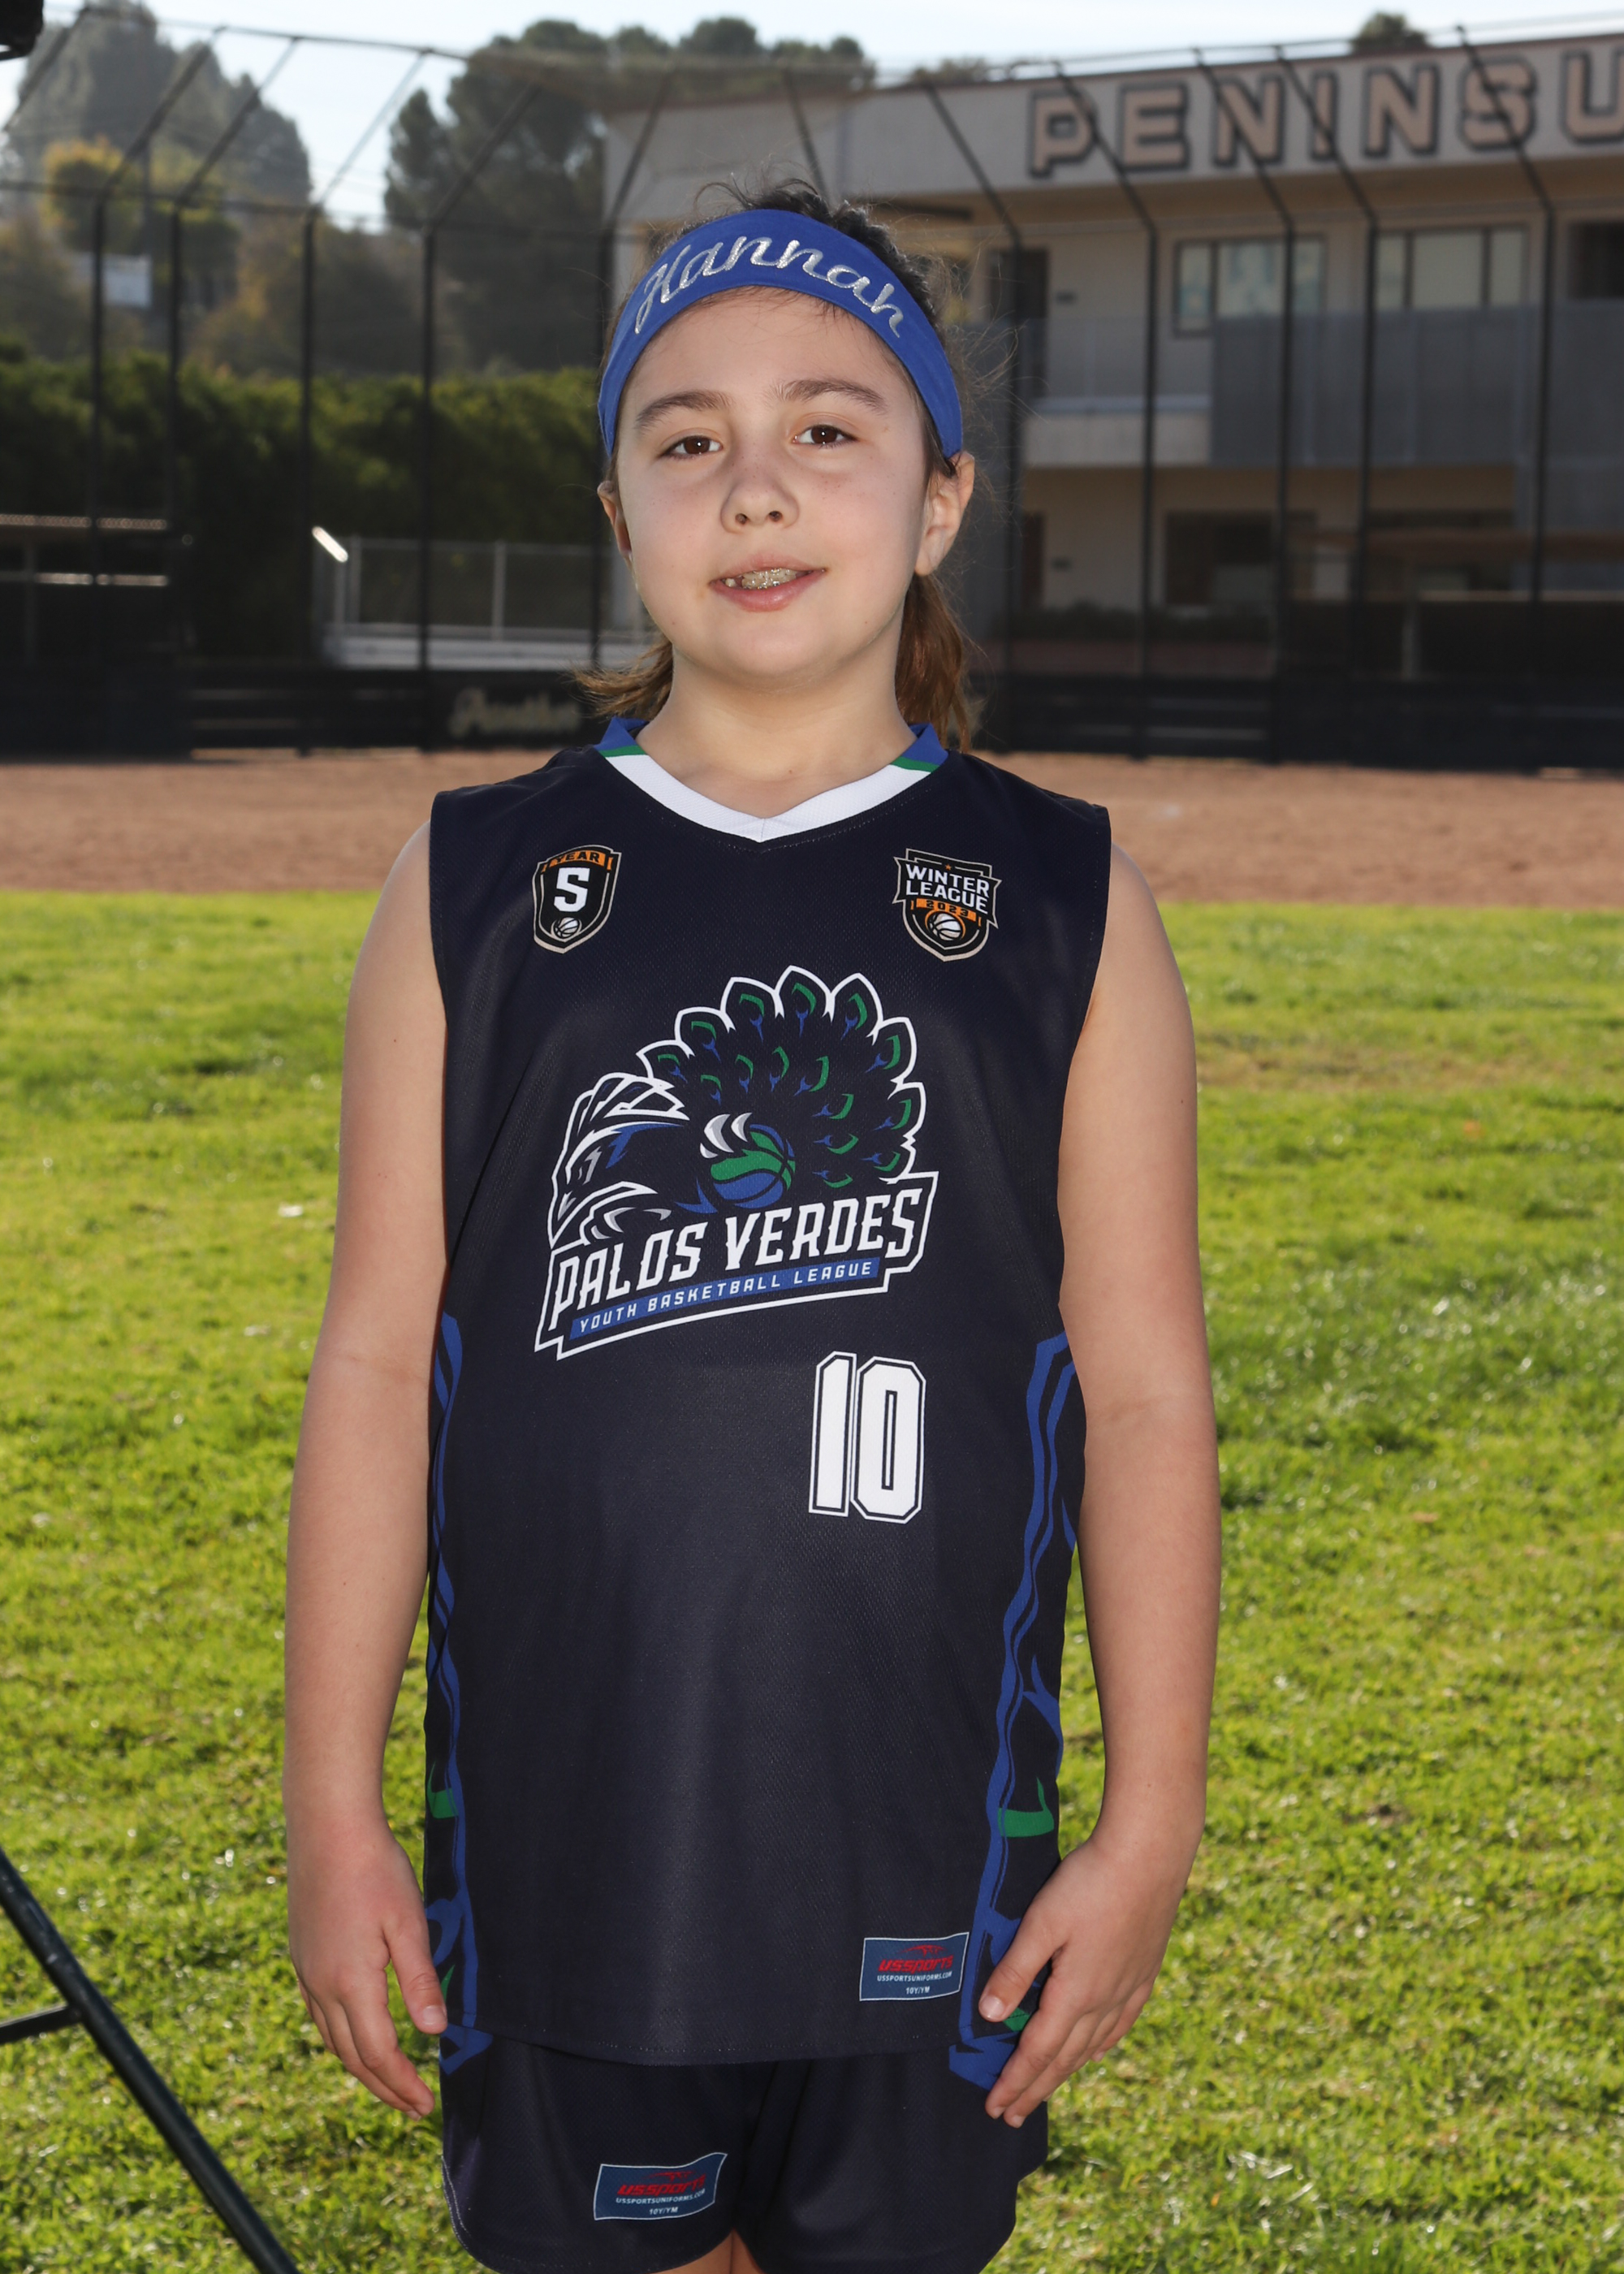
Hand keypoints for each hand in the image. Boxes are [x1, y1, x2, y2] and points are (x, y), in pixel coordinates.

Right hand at [286, 1813, 444, 2116]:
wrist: (327, 1828)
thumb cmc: (374, 1870)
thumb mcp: (408, 1923)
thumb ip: (420, 1980)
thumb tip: (435, 2032)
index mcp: (351, 1983)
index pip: (379, 2053)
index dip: (402, 2084)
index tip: (425, 2107)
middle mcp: (322, 1986)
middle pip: (352, 2056)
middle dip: (383, 2086)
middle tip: (413, 2108)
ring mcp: (307, 1972)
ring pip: (332, 2039)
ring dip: (360, 2067)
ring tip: (388, 2082)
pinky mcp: (302, 1956)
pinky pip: (319, 2015)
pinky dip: (341, 2038)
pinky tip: (355, 2035)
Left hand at [978, 1827, 1193, 2125]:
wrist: (1150, 1857)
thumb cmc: (1089, 1883)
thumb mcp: (1042, 1922)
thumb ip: (1016, 1970)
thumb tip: (989, 2017)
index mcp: (1075, 1994)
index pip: (1038, 2052)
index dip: (1015, 2082)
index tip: (995, 2107)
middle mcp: (1104, 2002)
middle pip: (1064, 2058)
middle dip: (1036, 2089)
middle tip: (1012, 2116)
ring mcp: (1128, 1989)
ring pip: (1093, 2046)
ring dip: (1067, 2071)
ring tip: (1048, 2088)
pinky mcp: (1144, 1972)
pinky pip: (1120, 2024)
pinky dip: (1102, 2045)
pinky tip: (1099, 2049)